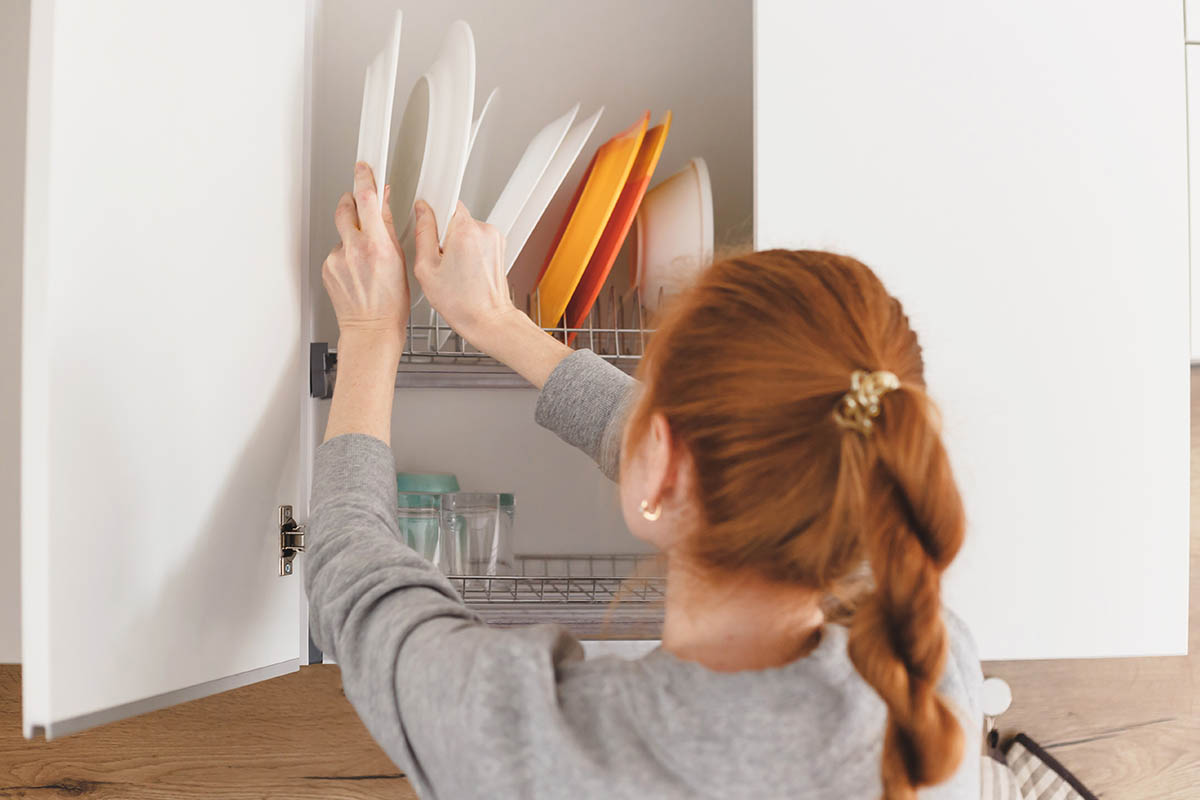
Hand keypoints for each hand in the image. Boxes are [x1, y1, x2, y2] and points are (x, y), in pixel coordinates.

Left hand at [322, 162, 408, 345]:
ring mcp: (336, 259)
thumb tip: (384, 204)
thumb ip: (387, 228)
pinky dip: (345, 253)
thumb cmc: (391, 303)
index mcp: (376, 245)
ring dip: (352, 233)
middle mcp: (353, 249)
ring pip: (342, 231)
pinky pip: (336, 250)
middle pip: (346, 207)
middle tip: (362, 205)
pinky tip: (357, 269)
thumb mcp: (400, 260)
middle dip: (353, 200)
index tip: (364, 167)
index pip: (366, 199)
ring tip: (365, 256)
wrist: (371, 329)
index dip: (364, 178)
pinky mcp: (326, 268)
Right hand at [411, 199, 519, 347]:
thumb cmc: (461, 303)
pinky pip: (477, 238)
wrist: (488, 320)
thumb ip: (423, 233)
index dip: (433, 211)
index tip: (429, 222)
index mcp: (465, 231)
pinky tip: (465, 269)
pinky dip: (469, 249)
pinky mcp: (499, 246)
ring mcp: (495, 237)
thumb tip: (422, 211)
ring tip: (454, 267)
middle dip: (444, 231)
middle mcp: (484, 230)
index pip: (446, 200)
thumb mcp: (426, 269)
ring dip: (457, 241)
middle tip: (440, 257)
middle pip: (456, 215)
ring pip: (466, 227)